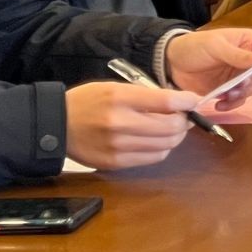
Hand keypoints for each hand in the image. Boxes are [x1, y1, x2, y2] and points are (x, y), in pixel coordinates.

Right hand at [62, 82, 194, 169]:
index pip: (166, 102)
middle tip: (184, 116)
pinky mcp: (115, 163)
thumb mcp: (115, 88)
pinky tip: (156, 141)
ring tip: (171, 128)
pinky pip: (152, 158)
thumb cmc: (88, 102)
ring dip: (175, 137)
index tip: (194, 101)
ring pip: (165, 145)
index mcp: (120, 98)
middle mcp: (120, 124)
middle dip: (184, 121)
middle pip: (170, 127)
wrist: (56, 126)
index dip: (187, 102)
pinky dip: (161, 149)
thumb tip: (179, 103)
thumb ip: (146, 95)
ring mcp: (117, 147)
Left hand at [165, 28, 251, 108]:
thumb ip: (239, 55)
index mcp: (248, 42)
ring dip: (243, 95)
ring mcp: (238, 76)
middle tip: (238, 86)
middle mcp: (247, 60)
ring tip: (226, 96)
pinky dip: (232, 104)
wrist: (171, 63)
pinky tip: (219, 104)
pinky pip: (239, 100)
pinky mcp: (228, 90)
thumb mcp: (216, 46)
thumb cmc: (194, 46)